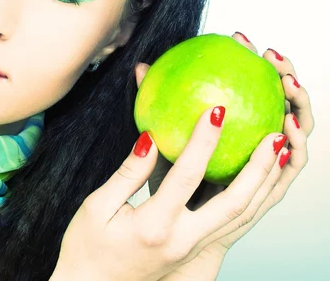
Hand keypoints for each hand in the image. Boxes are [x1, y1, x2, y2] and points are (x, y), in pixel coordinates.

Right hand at [51, 32, 313, 280]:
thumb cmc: (86, 248)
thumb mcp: (97, 207)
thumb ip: (128, 174)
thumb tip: (150, 140)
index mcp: (155, 226)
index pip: (186, 176)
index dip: (203, 141)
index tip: (216, 111)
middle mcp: (182, 240)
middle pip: (234, 203)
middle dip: (258, 168)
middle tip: (273, 136)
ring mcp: (192, 249)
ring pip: (240, 217)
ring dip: (263, 184)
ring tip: (277, 154)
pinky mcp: (194, 251)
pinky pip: (231, 223)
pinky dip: (250, 200)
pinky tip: (254, 178)